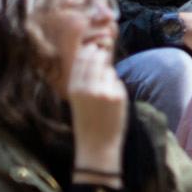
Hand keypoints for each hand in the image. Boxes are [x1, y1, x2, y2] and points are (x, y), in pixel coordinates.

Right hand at [68, 42, 127, 174]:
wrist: (97, 145)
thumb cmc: (87, 121)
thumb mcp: (78, 100)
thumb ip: (83, 80)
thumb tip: (96, 54)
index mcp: (74, 88)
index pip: (81, 59)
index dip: (88, 50)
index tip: (93, 46)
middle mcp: (87, 87)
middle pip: (97, 59)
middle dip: (101, 55)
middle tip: (104, 55)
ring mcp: (103, 91)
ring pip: (109, 71)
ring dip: (109, 77)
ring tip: (104, 96)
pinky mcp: (118, 96)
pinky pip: (118, 83)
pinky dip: (117, 89)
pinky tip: (112, 104)